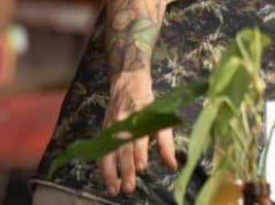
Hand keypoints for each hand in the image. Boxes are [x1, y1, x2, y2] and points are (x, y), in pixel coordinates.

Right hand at [99, 71, 176, 195]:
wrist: (128, 84)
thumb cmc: (149, 105)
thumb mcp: (161, 119)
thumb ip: (166, 144)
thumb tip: (173, 166)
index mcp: (141, 117)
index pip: (140, 137)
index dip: (140, 153)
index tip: (142, 167)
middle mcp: (124, 122)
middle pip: (123, 148)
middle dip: (126, 169)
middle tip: (128, 187)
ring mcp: (111, 126)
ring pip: (109, 152)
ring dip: (111, 173)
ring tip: (114, 189)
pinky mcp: (104, 130)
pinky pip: (101, 150)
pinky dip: (102, 166)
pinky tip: (106, 179)